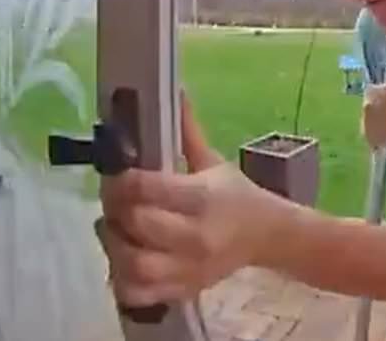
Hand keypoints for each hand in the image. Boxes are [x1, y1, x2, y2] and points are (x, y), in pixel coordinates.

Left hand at [96, 91, 279, 306]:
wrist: (271, 237)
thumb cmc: (239, 195)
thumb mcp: (215, 161)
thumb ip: (186, 131)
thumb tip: (173, 91)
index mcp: (203, 198)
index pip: (147, 189)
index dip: (121, 179)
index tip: (116, 172)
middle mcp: (195, 236)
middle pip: (136, 224)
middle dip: (115, 208)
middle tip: (114, 199)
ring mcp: (188, 268)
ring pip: (132, 265)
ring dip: (114, 246)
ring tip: (116, 229)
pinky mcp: (183, 289)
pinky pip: (139, 293)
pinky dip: (122, 281)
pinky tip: (124, 261)